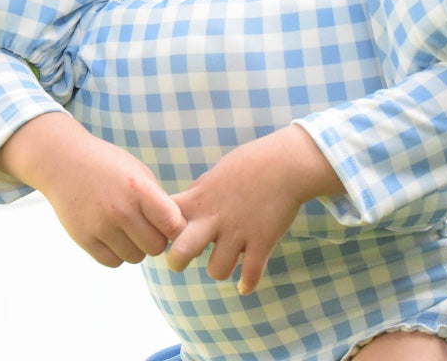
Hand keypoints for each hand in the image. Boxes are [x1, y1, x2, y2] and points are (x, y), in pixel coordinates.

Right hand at [0, 111, 185, 267]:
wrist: (63, 161)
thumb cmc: (107, 164)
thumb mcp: (138, 171)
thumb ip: (157, 199)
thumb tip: (178, 230)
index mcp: (139, 189)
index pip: (173, 225)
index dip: (176, 228)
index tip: (170, 224)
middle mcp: (121, 210)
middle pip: (156, 247)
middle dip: (155, 238)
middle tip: (146, 226)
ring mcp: (101, 226)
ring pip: (135, 257)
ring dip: (135, 247)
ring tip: (127, 228)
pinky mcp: (84, 239)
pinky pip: (113, 262)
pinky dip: (116, 253)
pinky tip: (112, 235)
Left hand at [165, 124, 344, 294]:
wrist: (285, 162)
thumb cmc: (249, 164)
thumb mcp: (215, 174)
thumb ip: (197, 194)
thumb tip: (180, 207)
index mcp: (199, 199)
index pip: (164, 219)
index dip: (161, 230)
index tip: (169, 232)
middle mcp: (215, 218)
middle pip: (180, 253)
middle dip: (177, 261)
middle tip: (182, 259)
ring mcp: (238, 232)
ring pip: (216, 270)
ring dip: (219, 268)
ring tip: (226, 260)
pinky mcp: (262, 241)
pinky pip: (250, 275)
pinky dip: (247, 284)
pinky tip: (245, 284)